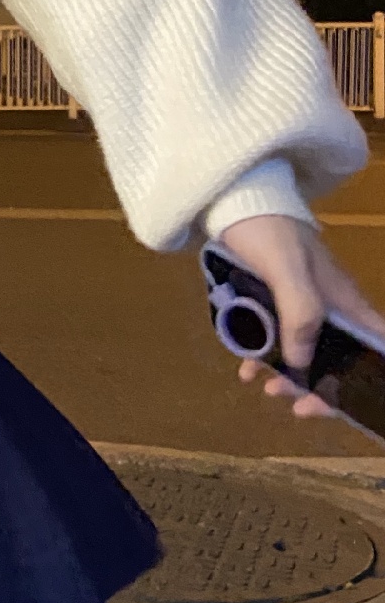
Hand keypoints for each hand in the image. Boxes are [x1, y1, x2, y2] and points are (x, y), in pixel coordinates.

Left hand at [222, 214, 384, 419]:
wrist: (231, 201)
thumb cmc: (266, 230)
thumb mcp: (285, 268)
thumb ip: (299, 310)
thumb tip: (302, 361)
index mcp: (344, 300)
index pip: (375, 345)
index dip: (370, 377)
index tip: (349, 402)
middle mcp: (329, 307)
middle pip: (337, 358)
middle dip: (318, 384)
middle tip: (289, 400)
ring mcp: (299, 306)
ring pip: (304, 352)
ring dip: (288, 374)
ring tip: (263, 386)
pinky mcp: (272, 303)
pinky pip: (274, 338)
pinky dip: (263, 357)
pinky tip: (245, 369)